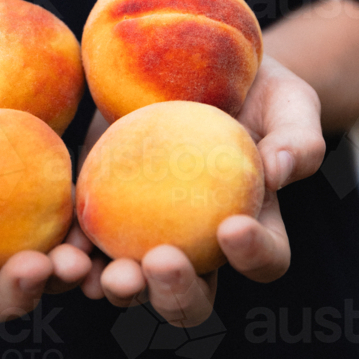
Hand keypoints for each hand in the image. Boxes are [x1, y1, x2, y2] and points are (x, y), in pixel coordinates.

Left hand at [82, 55, 325, 326]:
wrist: (192, 62)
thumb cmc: (254, 87)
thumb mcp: (288, 102)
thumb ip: (297, 137)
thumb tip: (281, 171)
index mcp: (254, 228)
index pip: (264, 261)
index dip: (253, 256)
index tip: (232, 227)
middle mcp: (197, 246)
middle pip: (192, 297)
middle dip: (175, 294)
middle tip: (160, 261)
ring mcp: (145, 233)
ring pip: (133, 285)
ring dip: (118, 289)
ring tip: (104, 275)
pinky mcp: (101, 209)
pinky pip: (85, 245)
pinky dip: (72, 256)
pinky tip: (62, 252)